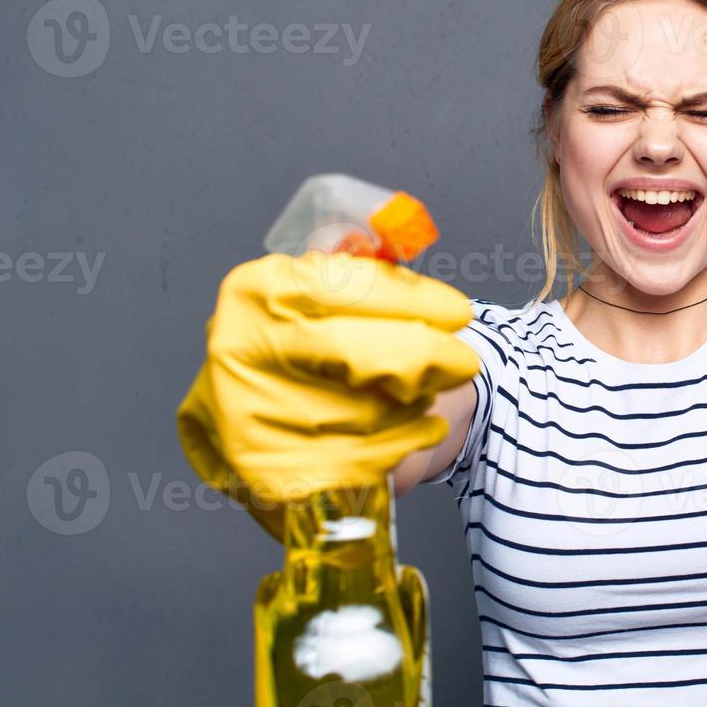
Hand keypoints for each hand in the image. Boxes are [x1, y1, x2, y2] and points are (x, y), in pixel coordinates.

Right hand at [175, 252, 480, 517]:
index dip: (411, 300)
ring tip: (419, 392)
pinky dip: (404, 442)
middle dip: (426, 357)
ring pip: (372, 410)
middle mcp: (242, 352)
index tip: (459, 312)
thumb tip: (406, 231)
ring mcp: (254, 419)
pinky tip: (415, 429)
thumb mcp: (317, 298)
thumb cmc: (306, 351)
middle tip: (463, 361)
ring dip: (414, 403)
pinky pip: (368, 458)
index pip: (345, 287)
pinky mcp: (277, 476)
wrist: (257, 429)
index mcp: (254, 293)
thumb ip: (360, 267)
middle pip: (361, 355)